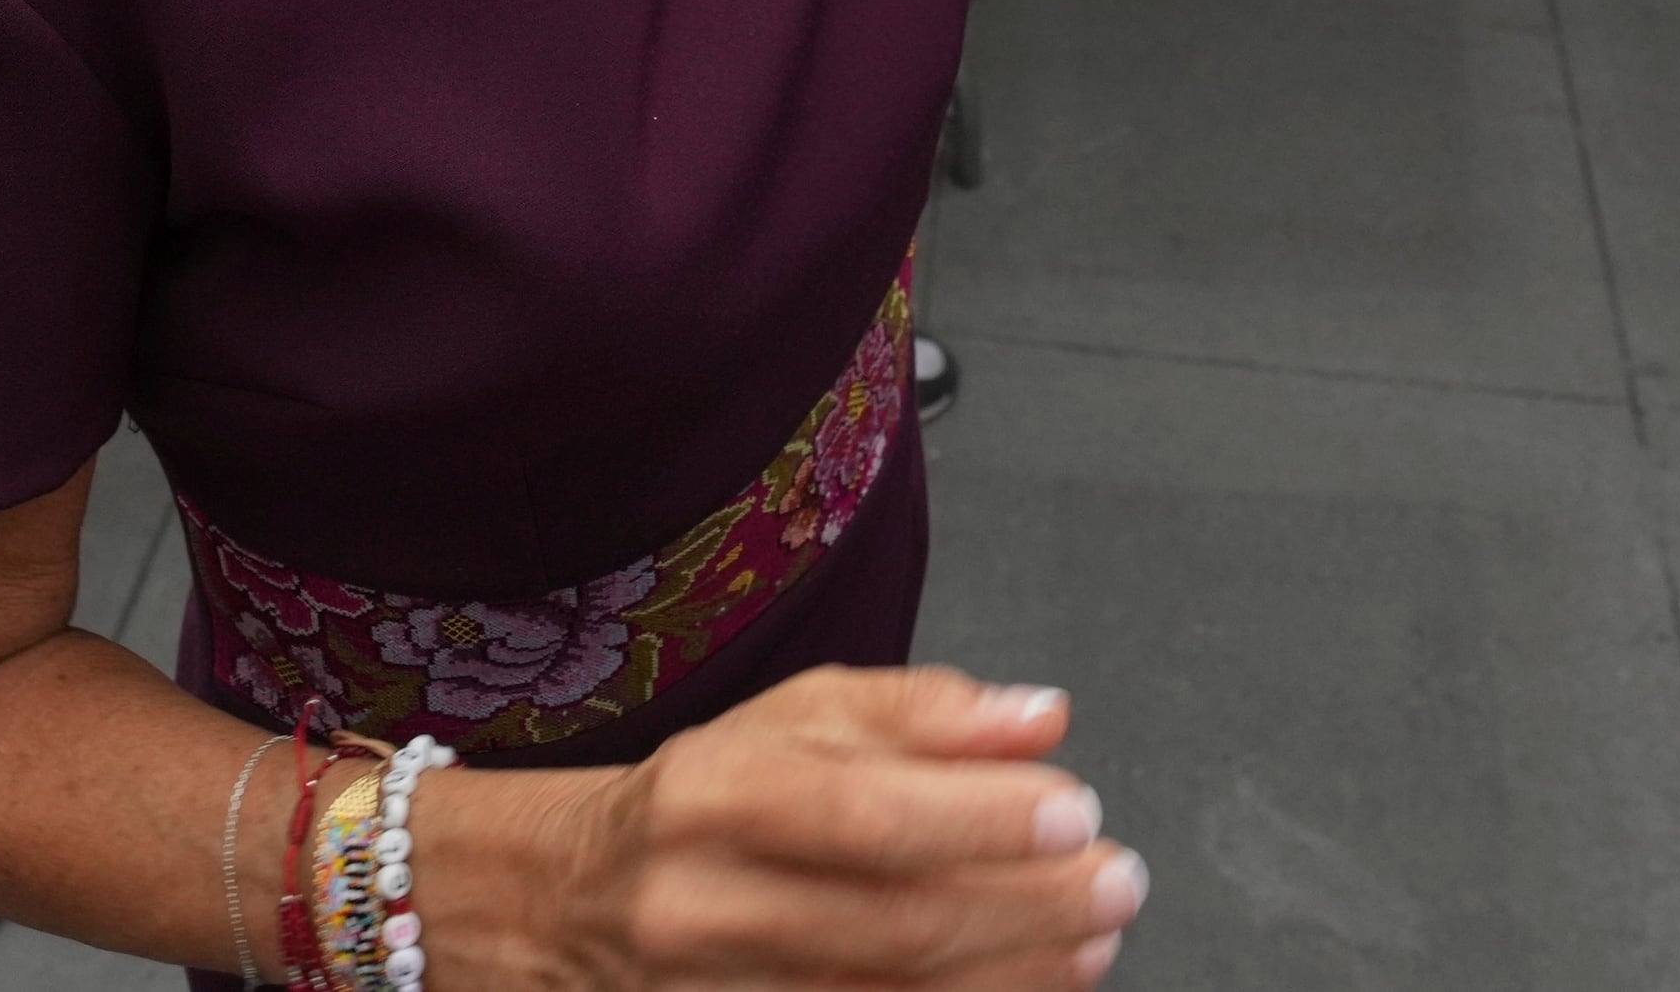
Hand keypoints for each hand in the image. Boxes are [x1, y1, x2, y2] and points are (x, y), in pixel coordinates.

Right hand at [520, 666, 1140, 991]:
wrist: (562, 907)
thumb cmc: (698, 805)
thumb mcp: (785, 722)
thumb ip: (918, 714)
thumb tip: (1040, 720)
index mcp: (707, 794)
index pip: (862, 812)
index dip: (980, 819)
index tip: (1077, 810)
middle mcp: (699, 906)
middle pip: (890, 924)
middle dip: (1027, 908)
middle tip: (1117, 883)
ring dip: (1014, 977)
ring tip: (1093, 941)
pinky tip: (1026, 988)